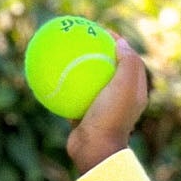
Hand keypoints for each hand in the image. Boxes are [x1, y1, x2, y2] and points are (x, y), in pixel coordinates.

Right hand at [66, 35, 150, 173]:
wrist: (95, 149)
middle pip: (107, 68)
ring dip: (75, 66)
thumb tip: (120, 42)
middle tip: (78, 37)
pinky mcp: (84, 116)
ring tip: (60, 51)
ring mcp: (101, 108)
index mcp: (134, 92)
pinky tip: (47, 72)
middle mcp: (119, 100)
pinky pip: (70, 95)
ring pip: (87, 82)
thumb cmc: (111, 117)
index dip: (117, 42)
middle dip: (94, 51)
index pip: (128, 60)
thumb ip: (128, 63)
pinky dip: (61, 84)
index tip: (100, 30)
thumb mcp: (125, 86)